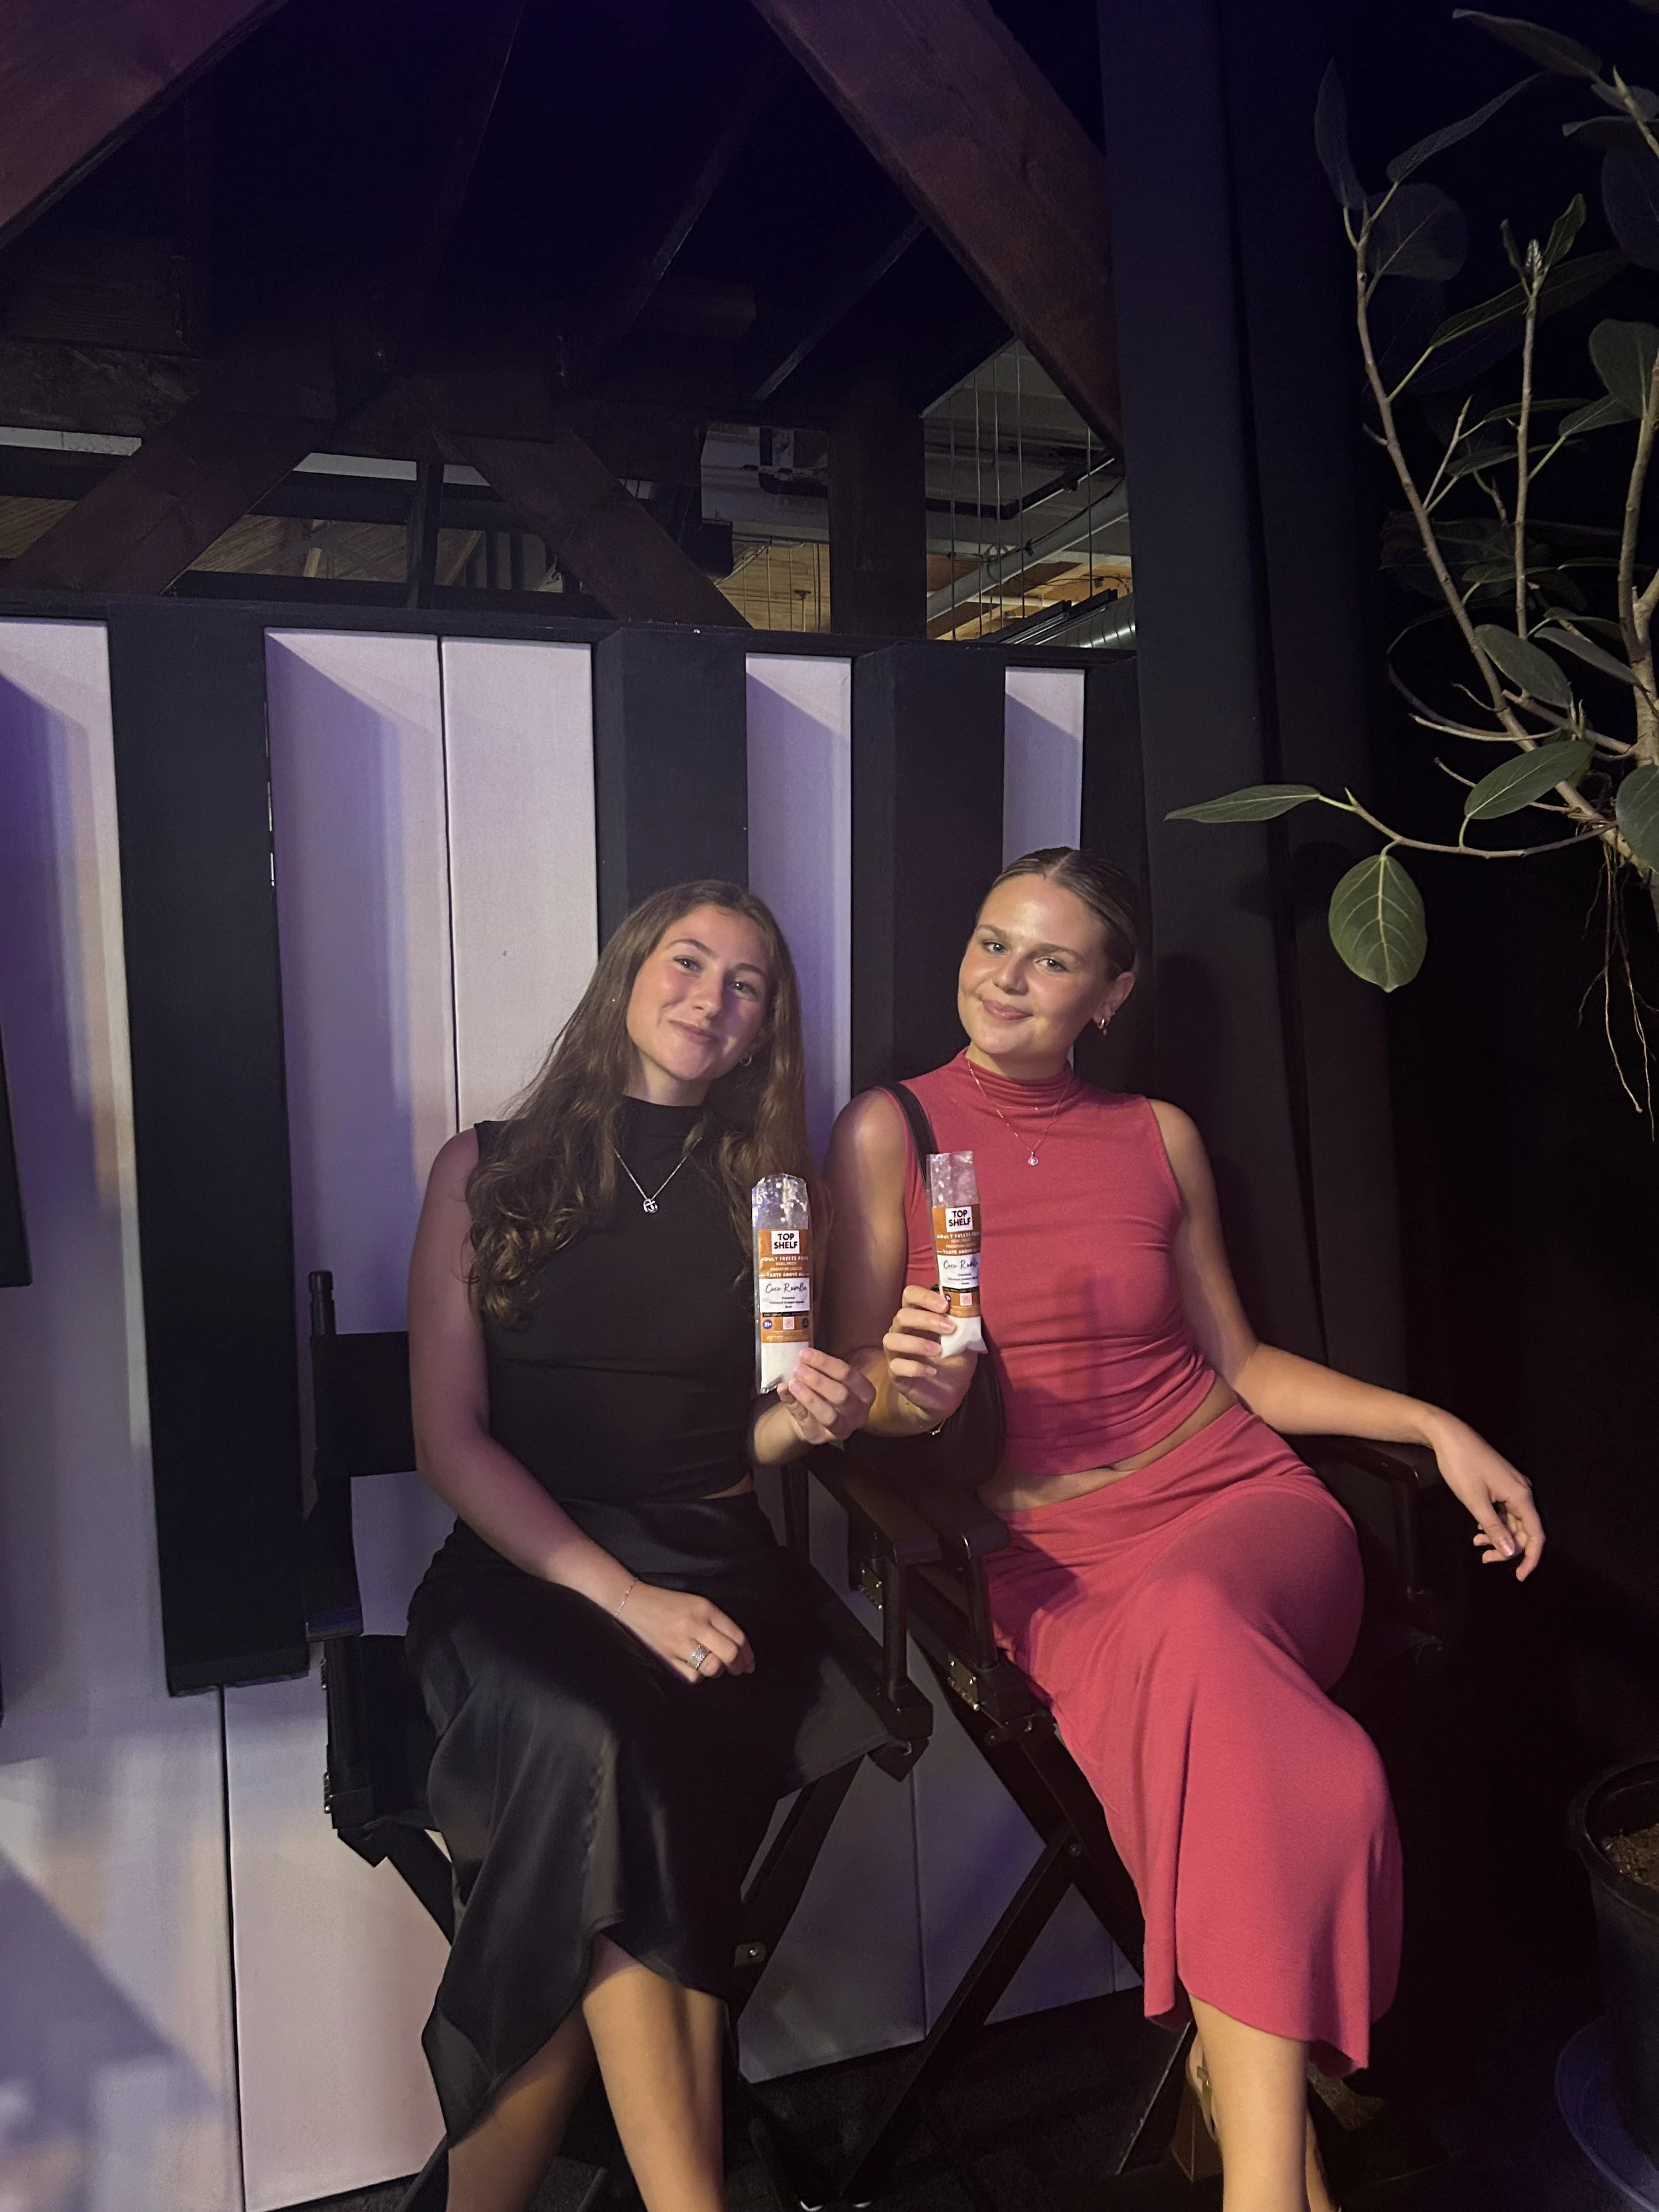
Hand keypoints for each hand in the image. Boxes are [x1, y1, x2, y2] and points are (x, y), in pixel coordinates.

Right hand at [616, 1582, 753, 1681]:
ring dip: (718, 1670)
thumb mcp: (697, 1603)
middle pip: (729, 1653)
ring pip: (713, 1667)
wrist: (634, 1602)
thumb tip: (738, 1646)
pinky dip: (697, 1675)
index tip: (750, 1662)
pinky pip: (692, 1676)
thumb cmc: (668, 1603)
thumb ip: (717, 1621)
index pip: (737, 1636)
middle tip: (739, 1670)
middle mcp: (695, 1626)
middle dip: (739, 1665)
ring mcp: (680, 1643)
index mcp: (705, 1609)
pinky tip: (695, 1668)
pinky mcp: (667, 1657)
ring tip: (715, 1667)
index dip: (748, 1653)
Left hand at [777, 1347, 875, 1445]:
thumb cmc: (826, 1393)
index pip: (849, 1375)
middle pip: (842, 1395)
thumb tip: (802, 1357)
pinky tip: (784, 1390)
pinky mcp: (820, 1437)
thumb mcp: (827, 1378)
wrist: (812, 1418)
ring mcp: (842, 1428)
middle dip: (818, 1381)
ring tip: (793, 1383)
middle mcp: (859, 1413)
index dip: (826, 1363)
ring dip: (810, 1397)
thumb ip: (818, 1369)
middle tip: (798, 1369)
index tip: (805, 1354)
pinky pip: (807, 1422)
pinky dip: (794, 1405)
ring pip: (829, 1415)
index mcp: (865, 1392)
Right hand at [884, 1284, 978, 1427]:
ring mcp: (896, 1352)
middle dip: (926, 1320)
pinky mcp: (896, 1373)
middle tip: (950, 1329)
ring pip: (892, 1339)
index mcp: (918, 1317)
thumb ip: (965, 1324)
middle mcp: (902, 1331)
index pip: (910, 1295)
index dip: (924, 1297)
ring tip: (938, 1351)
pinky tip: (931, 1372)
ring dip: (916, 1343)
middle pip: (902, 1315)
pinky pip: (896, 1366)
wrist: (951, 1393)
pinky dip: (914, 1367)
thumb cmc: (955, 1360)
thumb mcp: (966, 1340)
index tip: (945, 1305)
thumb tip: (971, 1307)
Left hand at [1430, 1419, 1544, 1581]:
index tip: (1520, 1576)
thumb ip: (1493, 1528)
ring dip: (1498, 1537)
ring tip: (1477, 1545)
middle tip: (1486, 1559)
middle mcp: (1521, 1491)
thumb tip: (1510, 1551)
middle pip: (1524, 1531)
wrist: (1449, 1435)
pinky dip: (1493, 1523)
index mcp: (1521, 1495)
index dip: (1530, 1558)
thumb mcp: (1475, 1501)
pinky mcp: (1501, 1484)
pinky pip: (1504, 1511)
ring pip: (1512, 1522)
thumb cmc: (1461, 1464)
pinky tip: (1478, 1530)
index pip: (1536, 1535)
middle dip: (1507, 1549)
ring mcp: (1512, 1487)